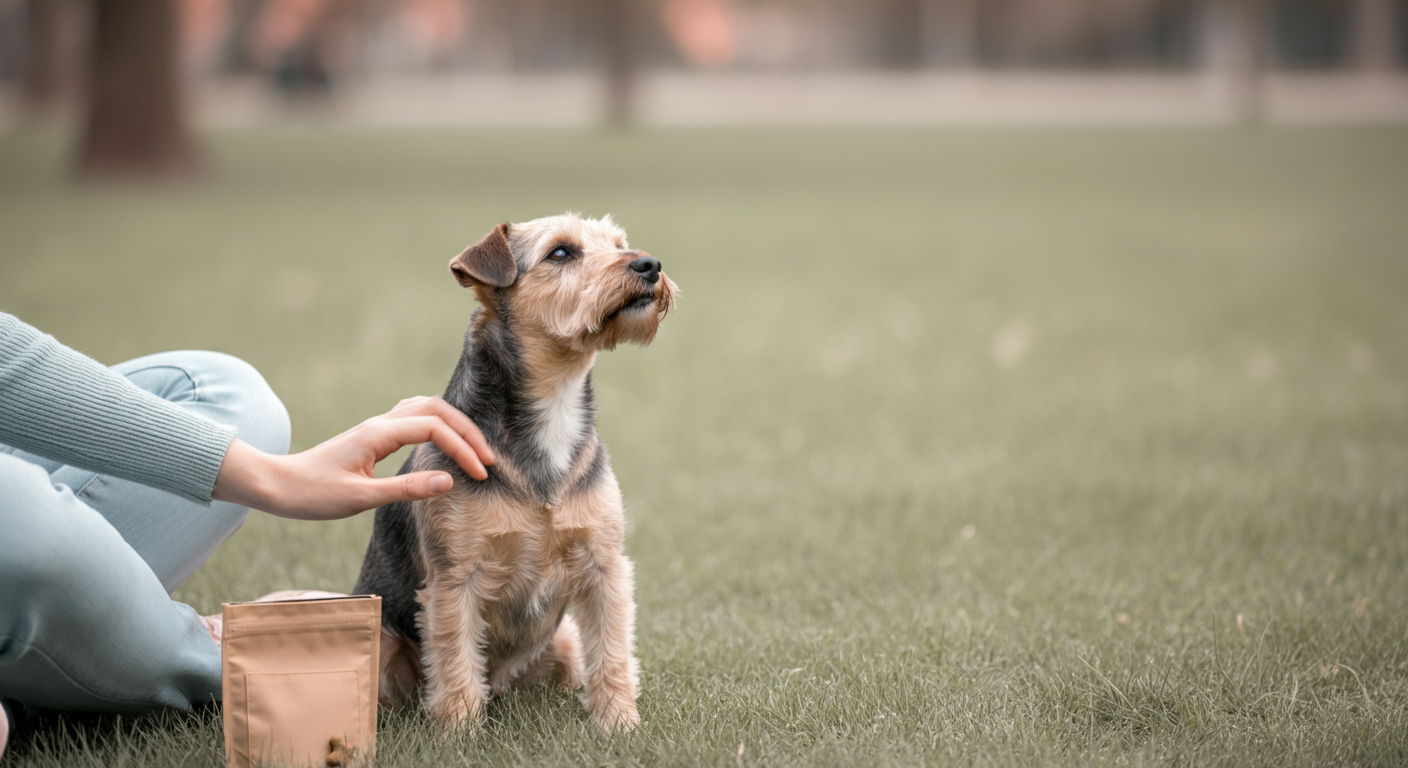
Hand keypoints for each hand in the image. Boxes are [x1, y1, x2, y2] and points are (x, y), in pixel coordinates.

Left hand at [212, 396, 494, 520]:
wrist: (276, 484)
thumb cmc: (313, 494)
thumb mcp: (360, 498)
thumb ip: (406, 489)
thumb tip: (449, 481)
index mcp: (379, 435)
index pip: (434, 430)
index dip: (462, 449)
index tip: (479, 475)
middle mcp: (380, 424)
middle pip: (437, 410)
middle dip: (467, 432)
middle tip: (488, 460)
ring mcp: (377, 427)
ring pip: (426, 408)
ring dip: (454, 425)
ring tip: (473, 450)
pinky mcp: (374, 436)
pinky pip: (414, 417)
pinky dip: (438, 424)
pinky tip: (444, 442)